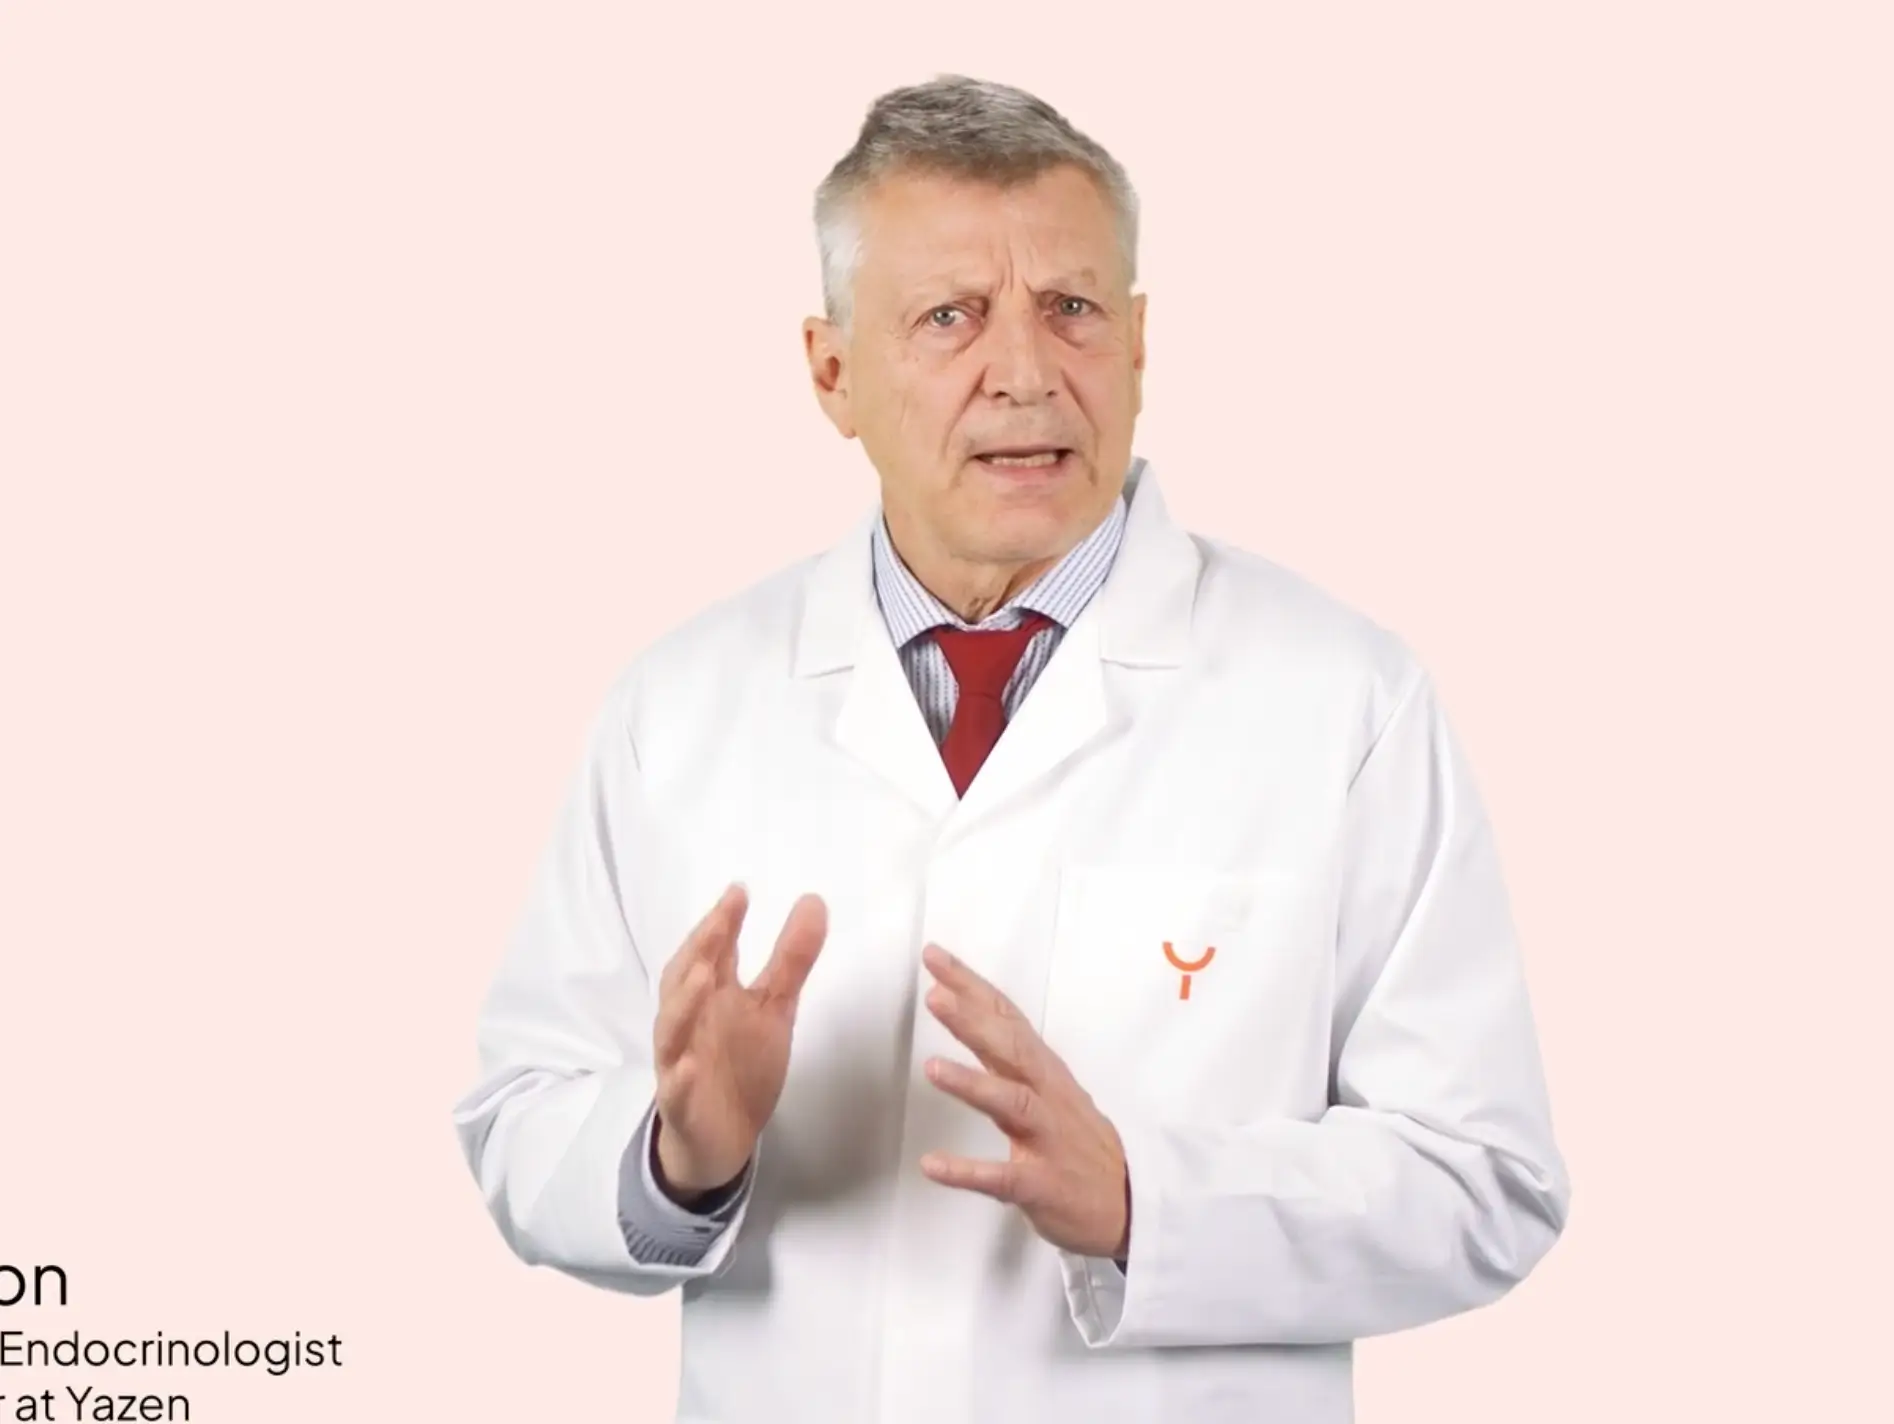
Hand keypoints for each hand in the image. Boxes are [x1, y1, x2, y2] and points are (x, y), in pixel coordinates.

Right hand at [651, 884, 827, 1200]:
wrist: (722, 1137)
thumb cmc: (742, 1063)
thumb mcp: (775, 1007)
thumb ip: (791, 958)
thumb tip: (814, 900)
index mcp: (711, 997)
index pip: (713, 952)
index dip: (723, 922)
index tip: (739, 891)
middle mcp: (690, 1022)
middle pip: (686, 980)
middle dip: (701, 949)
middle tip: (722, 918)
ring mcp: (680, 1062)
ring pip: (672, 1029)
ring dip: (684, 1003)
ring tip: (703, 974)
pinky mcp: (681, 1104)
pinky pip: (674, 1091)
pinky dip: (677, 1078)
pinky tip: (686, 1067)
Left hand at [917, 943, 1131, 1260]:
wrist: (1132, 1205)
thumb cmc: (1080, 1144)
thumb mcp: (1051, 1089)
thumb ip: (1013, 1058)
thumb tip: (972, 1016)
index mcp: (1044, 1073)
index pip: (1007, 1019)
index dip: (972, 987)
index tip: (935, 958)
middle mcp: (1047, 1097)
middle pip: (1010, 1051)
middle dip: (972, 1022)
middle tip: (934, 995)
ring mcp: (1047, 1140)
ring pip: (1011, 1104)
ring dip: (972, 1084)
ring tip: (930, 1067)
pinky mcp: (1043, 1184)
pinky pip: (1003, 1178)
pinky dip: (967, 1172)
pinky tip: (932, 1165)